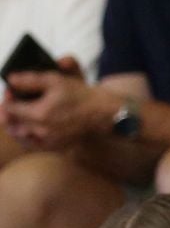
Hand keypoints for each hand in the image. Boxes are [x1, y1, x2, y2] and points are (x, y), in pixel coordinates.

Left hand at [2, 60, 116, 150]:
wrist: (103, 113)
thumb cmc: (80, 95)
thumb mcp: (55, 80)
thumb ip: (29, 80)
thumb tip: (11, 80)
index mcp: (39, 114)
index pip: (9, 108)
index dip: (7, 97)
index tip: (11, 90)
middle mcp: (42, 131)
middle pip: (11, 124)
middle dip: (8, 111)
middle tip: (11, 102)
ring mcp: (49, 141)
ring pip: (20, 137)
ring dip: (14, 125)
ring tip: (16, 116)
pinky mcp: (57, 147)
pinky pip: (33, 145)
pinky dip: (26, 137)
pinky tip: (27, 129)